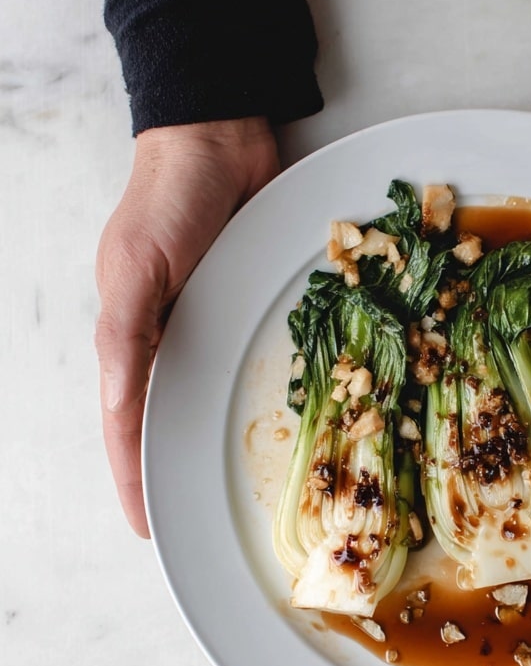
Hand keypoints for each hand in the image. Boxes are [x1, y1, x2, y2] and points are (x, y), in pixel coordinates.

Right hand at [95, 117, 280, 536]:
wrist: (219, 137)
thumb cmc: (167, 197)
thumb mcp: (135, 266)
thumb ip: (125, 334)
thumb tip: (116, 407)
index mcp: (131, 335)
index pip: (126, 422)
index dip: (135, 476)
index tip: (149, 528)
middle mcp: (170, 336)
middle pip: (168, 418)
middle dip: (177, 469)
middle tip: (200, 522)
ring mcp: (211, 321)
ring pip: (210, 394)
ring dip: (216, 437)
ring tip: (236, 490)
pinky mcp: (247, 302)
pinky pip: (251, 357)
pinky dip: (256, 390)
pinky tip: (279, 416)